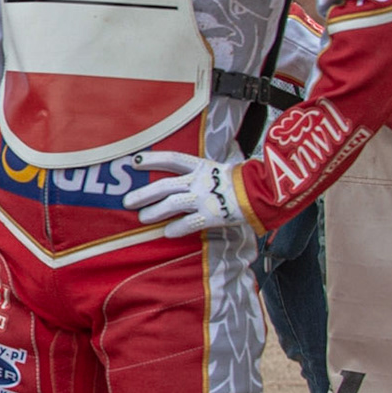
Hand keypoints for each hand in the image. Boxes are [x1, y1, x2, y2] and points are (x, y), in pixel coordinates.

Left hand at [122, 151, 247, 236]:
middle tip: (127, 201)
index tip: (134, 160)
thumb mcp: (221, 168)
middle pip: (165, 185)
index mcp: (201, 166)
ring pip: (172, 204)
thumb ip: (203, 171)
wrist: (264, 192)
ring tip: (141, 219)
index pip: (172, 159)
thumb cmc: (244, 181)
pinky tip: (166, 233)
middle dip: (144, 193)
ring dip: (154, 212)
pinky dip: (177, 228)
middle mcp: (199, 181)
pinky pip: (190, 223)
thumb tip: (190, 170)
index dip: (152, 159)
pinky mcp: (212, 215)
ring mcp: (205, 198)